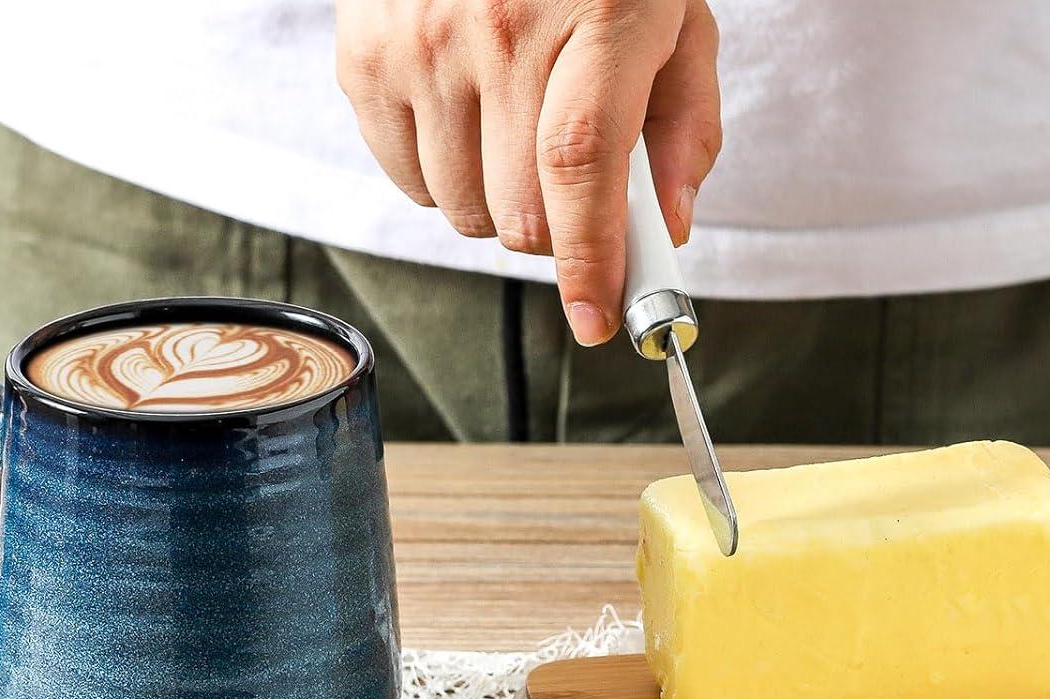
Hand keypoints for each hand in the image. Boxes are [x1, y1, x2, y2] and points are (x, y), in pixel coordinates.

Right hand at [336, 0, 721, 344]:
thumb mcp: (669, 13)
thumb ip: (684, 124)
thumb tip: (667, 229)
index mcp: (595, 14)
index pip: (580, 171)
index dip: (589, 261)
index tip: (597, 318)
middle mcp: (498, 29)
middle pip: (519, 214)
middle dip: (554, 231)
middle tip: (569, 191)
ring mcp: (420, 43)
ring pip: (462, 210)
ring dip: (497, 199)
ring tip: (512, 128)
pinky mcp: (364, 57)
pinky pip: (408, 179)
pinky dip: (442, 173)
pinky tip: (464, 112)